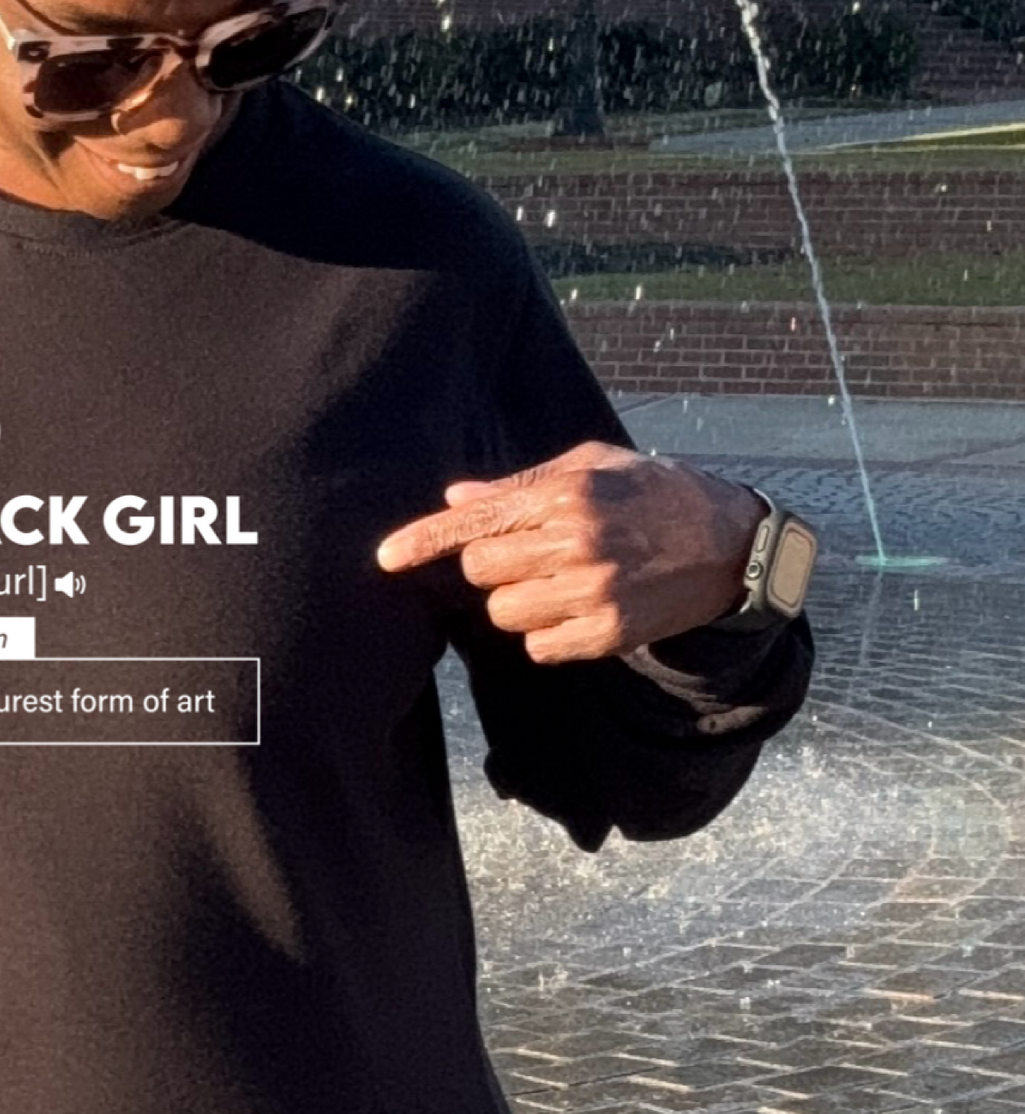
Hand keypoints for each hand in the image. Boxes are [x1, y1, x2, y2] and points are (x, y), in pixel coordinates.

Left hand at [373, 444, 764, 663]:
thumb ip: (521, 486)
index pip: (477, 522)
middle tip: (534, 554)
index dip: (424, 542)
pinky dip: (546, 633)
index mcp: (567, 496)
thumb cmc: (653, 494)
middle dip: (494, 565)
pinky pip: (538, 646)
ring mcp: (592, 592)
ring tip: (560, 580)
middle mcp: (575, 543)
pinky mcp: (606, 633)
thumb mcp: (593, 467)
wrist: (728, 544)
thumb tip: (455, 498)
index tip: (385, 559)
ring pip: (503, 613)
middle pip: (482, 570)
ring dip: (517, 602)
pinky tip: (579, 608)